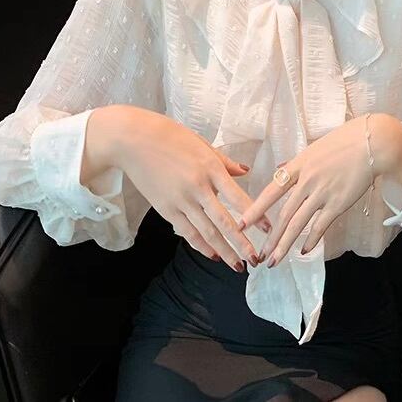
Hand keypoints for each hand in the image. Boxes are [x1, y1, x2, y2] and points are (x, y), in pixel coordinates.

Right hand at [100, 105, 271, 271]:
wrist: (131, 140)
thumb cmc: (168, 135)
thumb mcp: (201, 143)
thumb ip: (225, 161)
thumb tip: (245, 172)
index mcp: (211, 168)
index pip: (239, 198)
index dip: (256, 217)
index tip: (269, 231)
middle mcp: (198, 187)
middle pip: (224, 222)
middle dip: (242, 244)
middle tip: (255, 260)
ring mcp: (181, 200)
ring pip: (206, 232)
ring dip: (224, 251)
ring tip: (237, 266)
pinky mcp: (165, 209)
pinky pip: (187, 231)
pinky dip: (201, 246)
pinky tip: (213, 255)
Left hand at [235, 113, 401, 267]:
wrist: (372, 142)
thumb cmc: (346, 140)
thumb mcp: (314, 147)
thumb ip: (295, 161)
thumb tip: (279, 169)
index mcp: (298, 165)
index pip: (271, 191)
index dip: (255, 209)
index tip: (242, 224)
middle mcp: (307, 181)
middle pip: (283, 214)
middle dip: (270, 237)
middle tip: (259, 254)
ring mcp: (322, 193)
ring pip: (298, 223)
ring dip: (284, 244)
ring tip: (274, 260)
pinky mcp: (339, 203)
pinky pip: (321, 225)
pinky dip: (311, 239)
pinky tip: (303, 251)